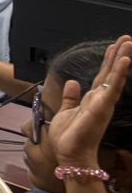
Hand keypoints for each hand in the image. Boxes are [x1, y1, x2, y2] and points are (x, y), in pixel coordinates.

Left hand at [52, 35, 131, 167]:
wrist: (71, 155)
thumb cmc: (69, 137)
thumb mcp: (66, 112)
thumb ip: (71, 98)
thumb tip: (72, 82)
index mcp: (92, 99)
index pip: (103, 75)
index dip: (110, 60)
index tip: (116, 45)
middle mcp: (101, 99)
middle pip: (111, 72)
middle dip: (119, 54)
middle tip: (127, 38)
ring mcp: (103, 102)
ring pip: (114, 76)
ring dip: (122, 58)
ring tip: (129, 43)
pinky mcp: (102, 106)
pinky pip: (112, 87)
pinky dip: (118, 73)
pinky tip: (124, 60)